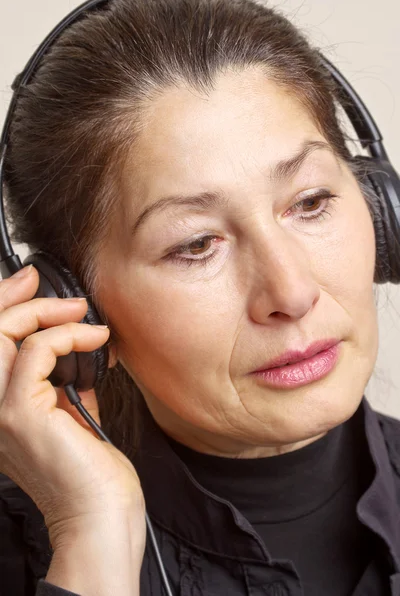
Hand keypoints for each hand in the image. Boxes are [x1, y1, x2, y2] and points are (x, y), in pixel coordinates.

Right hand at [0, 265, 145, 553]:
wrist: (100, 515)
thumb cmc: (91, 475)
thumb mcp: (74, 414)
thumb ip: (67, 382)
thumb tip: (78, 353)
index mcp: (0, 410)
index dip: (4, 305)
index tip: (31, 283)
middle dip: (16, 297)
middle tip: (47, 285)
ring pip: (1, 334)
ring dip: (44, 312)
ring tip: (78, 312)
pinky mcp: (21, 413)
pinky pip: (37, 351)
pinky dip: (69, 335)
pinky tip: (95, 339)